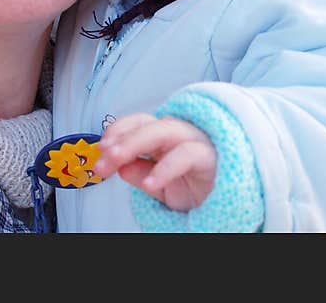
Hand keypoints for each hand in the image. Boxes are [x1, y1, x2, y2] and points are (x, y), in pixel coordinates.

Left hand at [93, 113, 216, 211]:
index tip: (100, 150)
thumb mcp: (157, 184)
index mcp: (162, 135)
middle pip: (146, 124)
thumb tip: (118, 166)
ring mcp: (194, 140)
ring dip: (135, 143)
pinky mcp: (209, 156)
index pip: (137, 123)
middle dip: (120, 139)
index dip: (117, 132)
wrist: (225, 203)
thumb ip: (138, 172)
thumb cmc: (192, 186)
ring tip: (117, 162)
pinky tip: (149, 183)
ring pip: (163, 130)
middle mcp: (177, 132)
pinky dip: (165, 168)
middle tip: (102, 160)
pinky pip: (186, 155)